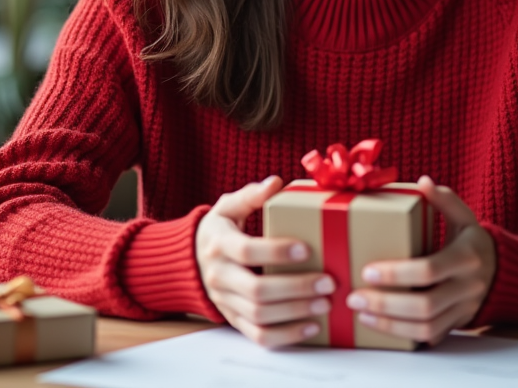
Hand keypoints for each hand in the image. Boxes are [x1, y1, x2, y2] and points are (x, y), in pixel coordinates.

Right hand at [196, 176, 336, 347]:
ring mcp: (225, 301)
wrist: (189, 261)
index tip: (306, 249)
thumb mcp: (228, 207)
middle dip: (296, 288)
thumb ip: (250, 195)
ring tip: (325, 303)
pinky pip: (258, 335)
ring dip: (295, 312)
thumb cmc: (219, 229)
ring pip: (260, 315)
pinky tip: (311, 327)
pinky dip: (286, 336)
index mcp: (219, 244)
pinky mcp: (233, 320)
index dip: (277, 252)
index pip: (247, 251)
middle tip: (327, 282)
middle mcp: (219, 276)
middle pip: (256, 290)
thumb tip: (275, 183)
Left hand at [345, 176, 495, 344]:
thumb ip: (445, 200)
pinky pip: (430, 337)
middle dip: (386, 305)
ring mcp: (464, 309)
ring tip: (362, 314)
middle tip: (355, 297)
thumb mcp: (465, 217)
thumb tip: (422, 182)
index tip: (368, 271)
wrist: (503, 273)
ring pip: (427, 327)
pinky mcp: (458, 324)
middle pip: (426, 305)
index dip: (397, 274)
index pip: (429, 269)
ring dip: (391, 325)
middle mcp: (468, 286)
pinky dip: (403, 335)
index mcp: (467, 256)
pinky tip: (380, 325)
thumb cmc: (474, 242)